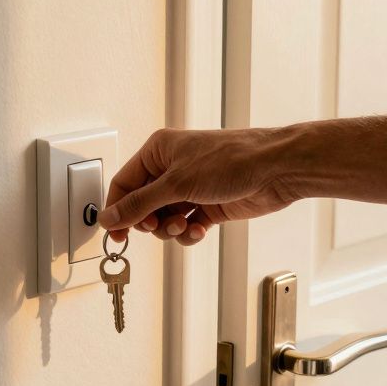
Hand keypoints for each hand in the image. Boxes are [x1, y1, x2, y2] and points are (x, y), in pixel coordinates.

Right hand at [98, 127, 302, 245]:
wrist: (276, 170)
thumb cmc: (232, 160)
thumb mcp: (176, 184)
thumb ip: (139, 204)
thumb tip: (109, 217)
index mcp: (158, 151)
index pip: (124, 184)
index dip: (117, 210)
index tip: (115, 234)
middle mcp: (172, 168)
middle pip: (142, 205)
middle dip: (150, 221)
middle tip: (158, 225)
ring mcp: (191, 188)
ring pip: (164, 219)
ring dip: (171, 229)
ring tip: (184, 225)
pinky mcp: (208, 205)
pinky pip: (185, 227)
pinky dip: (189, 233)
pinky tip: (200, 229)